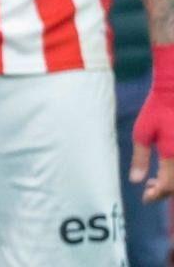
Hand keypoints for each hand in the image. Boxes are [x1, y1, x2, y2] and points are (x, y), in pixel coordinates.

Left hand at [130, 85, 173, 202]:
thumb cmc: (156, 110)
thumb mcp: (142, 133)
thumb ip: (140, 159)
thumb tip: (136, 181)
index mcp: (172, 155)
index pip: (167, 187)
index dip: (156, 195)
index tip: (145, 198)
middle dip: (164, 191)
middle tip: (148, 188)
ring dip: (171, 183)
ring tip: (154, 179)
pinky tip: (166, 168)